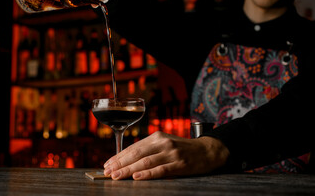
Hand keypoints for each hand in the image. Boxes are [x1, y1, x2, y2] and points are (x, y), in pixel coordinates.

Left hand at [103, 131, 229, 179]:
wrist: (207, 150)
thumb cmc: (182, 149)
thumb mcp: (165, 143)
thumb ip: (148, 149)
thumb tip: (127, 160)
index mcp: (157, 137)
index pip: (133, 147)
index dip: (119, 156)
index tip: (107, 164)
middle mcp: (163, 143)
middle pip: (137, 154)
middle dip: (120, 164)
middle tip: (107, 172)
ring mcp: (172, 153)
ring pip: (146, 162)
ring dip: (128, 170)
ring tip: (116, 176)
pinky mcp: (180, 164)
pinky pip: (161, 169)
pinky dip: (148, 174)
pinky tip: (137, 177)